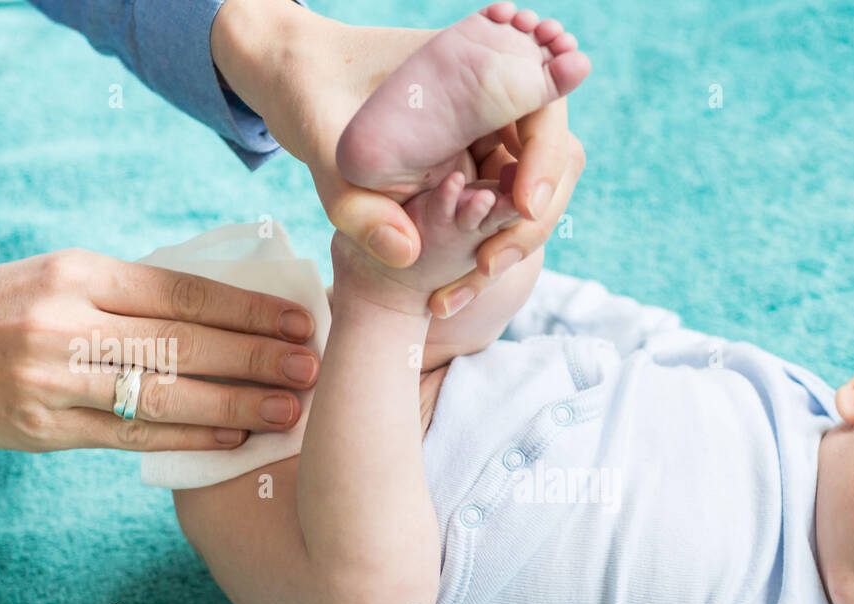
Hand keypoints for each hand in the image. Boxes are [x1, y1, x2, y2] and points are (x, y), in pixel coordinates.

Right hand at [0, 249, 318, 451]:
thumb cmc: (9, 307)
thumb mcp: (66, 276)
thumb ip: (137, 294)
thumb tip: (231, 314)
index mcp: (80, 274)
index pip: (182, 292)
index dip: (247, 310)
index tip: (297, 322)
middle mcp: (68, 323)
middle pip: (182, 343)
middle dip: (255, 357)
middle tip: (311, 368)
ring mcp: (56, 379)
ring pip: (163, 394)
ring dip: (235, 405)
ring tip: (289, 410)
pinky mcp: (47, 428)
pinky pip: (133, 436)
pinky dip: (189, 440)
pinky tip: (233, 440)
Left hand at [210, 0, 584, 313]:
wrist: (298, 87)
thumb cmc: (315, 103)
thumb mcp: (329, 155)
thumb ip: (360, 204)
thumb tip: (407, 255)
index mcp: (478, 61)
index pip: (546, 107)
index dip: (545, 160)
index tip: (524, 209)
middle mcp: (497, 94)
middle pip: (555, 158)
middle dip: (533, 218)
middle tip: (489, 265)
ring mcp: (492, 131)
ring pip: (536, 190)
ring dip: (514, 240)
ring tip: (465, 283)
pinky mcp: (481, 163)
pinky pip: (507, 208)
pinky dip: (490, 247)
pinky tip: (448, 292)